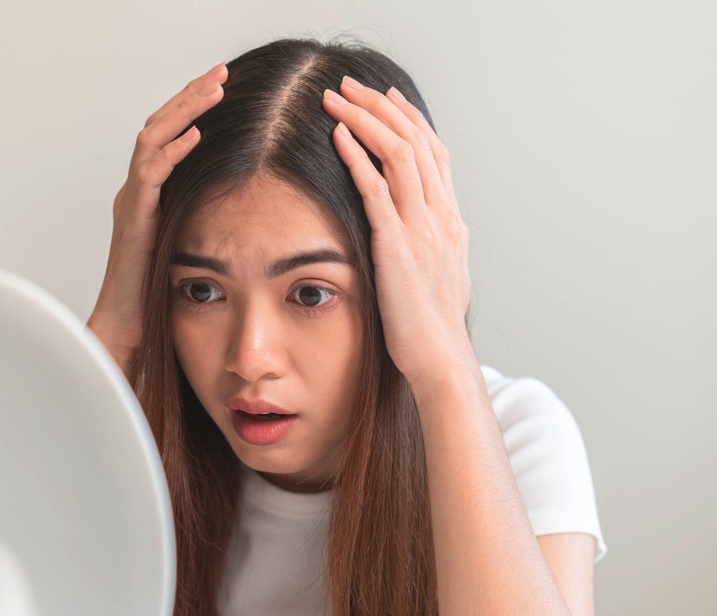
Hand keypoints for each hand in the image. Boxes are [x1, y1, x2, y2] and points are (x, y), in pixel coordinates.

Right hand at [88, 63, 226, 375]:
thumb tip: (252, 205)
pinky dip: (173, 151)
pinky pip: (150, 175)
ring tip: (213, 90)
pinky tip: (197, 135)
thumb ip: (211, 217)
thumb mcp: (193, 243)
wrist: (130, 328)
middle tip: (221, 73)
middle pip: (160, 125)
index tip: (224, 85)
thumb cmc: (161, 294)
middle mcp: (138, 190)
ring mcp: (132, 201)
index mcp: (152, 193)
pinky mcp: (133, 219)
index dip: (193, 107)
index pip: (170, 134)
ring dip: (184, 111)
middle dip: (190, 96)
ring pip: (152, 139)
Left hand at [322, 77, 472, 386]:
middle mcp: (441, 217)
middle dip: (382, 108)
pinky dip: (358, 158)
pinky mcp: (397, 246)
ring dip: (366, 120)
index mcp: (451, 223)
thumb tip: (413, 233)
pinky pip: (377, 190)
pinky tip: (338, 137)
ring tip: (337, 99)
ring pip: (399, 155)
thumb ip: (427, 247)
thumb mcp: (438, 277)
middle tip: (352, 85)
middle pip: (417, 142)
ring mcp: (423, 229)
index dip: (410, 120)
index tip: (386, 98)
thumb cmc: (432, 328)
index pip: (434, 154)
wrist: (440, 359)